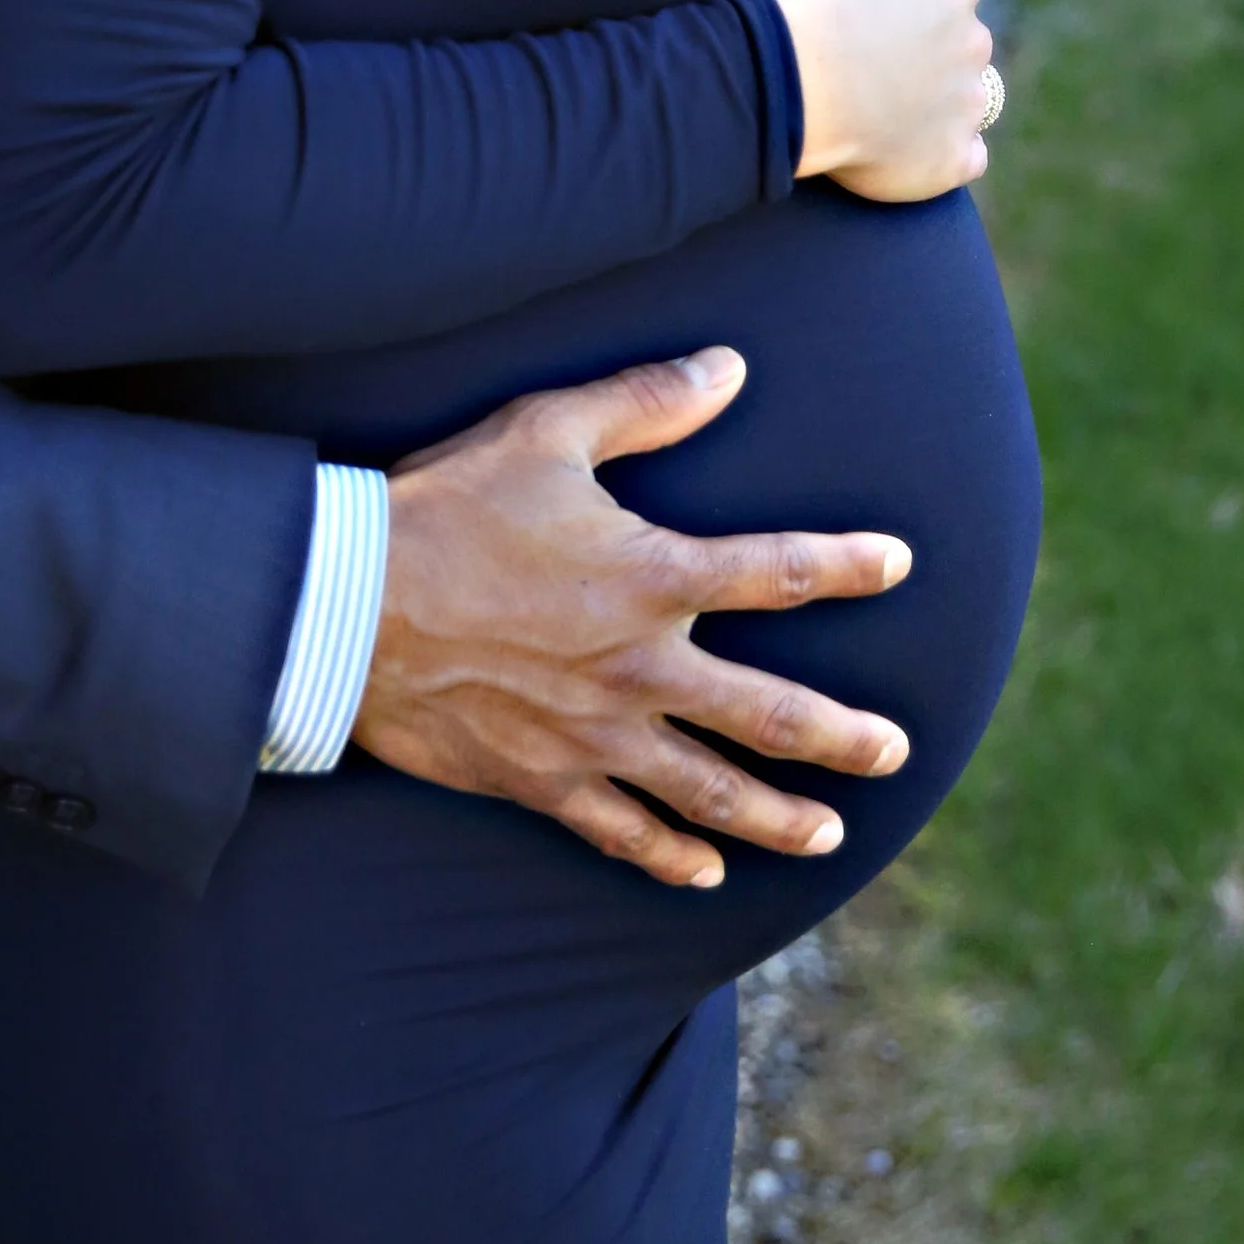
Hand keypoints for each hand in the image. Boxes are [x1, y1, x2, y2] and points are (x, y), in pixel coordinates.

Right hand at [353, 347, 910, 888]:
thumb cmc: (447, 507)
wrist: (345, 607)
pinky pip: (620, 832)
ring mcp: (594, 736)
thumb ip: (645, 401)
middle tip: (896, 752)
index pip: (778, 573)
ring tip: (830, 835)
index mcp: (651, 578)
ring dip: (778, 817)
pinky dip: (668, 857)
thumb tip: (730, 369)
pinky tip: (703, 874)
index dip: (846, 566)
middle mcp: (639, 668)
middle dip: (842, 736)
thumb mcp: (547, 431)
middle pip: (770, 714)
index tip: (898, 564)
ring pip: (709, 791)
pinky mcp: (542, 780)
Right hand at [772, 0, 996, 201]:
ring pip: (965, 99)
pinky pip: (964, 157)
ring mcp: (969, 103)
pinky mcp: (953, 158)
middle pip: (958, 42)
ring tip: (879, 106)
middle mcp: (976, 39)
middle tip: (868, 58)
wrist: (800, 69)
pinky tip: (904, 147)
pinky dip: (941, 153)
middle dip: (925, 49)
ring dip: (934, 101)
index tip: (869, 8)